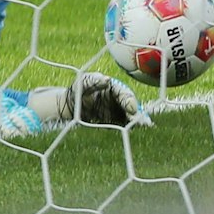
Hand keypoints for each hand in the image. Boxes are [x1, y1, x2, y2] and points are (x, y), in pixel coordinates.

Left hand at [27, 72, 150, 127]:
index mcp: (114, 88)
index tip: (131, 109)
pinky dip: (126, 130)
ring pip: (130, 118)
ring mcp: (118, 112)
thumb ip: (93, 81)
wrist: (70, 106)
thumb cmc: (77, 91)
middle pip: (131, 108)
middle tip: (142, 123)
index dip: (129, 101)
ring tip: (141, 129)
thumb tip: (106, 79)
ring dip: (135, 124)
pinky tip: (129, 135)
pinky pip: (122, 127)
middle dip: (137, 115)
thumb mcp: (82, 83)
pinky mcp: (114, 122)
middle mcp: (119, 100)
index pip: (125, 94)